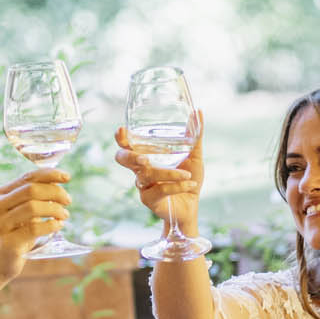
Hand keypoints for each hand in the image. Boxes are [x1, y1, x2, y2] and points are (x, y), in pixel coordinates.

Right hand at [0, 168, 72, 281]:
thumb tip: (58, 184)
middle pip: (31, 190)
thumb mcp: (19, 212)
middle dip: (54, 192)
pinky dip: (51, 225)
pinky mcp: (7, 243)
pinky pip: (34, 229)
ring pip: (32, 207)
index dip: (49, 175)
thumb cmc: (12, 234)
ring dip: (54, 209)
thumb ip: (32, 198)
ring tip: (64, 215)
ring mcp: (0, 225)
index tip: (67, 177)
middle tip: (68, 200)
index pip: (27, 177)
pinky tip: (58, 225)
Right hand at [113, 111, 203, 231]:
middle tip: (143, 157)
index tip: (122, 130)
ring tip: (187, 174)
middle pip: (123, 159)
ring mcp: (143, 185)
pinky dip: (177, 185)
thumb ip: (194, 136)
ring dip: (168, 174)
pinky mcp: (149, 199)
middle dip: (130, 156)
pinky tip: (190, 183)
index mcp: (145, 156)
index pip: (127, 144)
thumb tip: (198, 112)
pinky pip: (161, 189)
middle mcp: (140, 169)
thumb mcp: (194, 156)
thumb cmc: (188, 178)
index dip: (121, 138)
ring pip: (147, 175)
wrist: (191, 206)